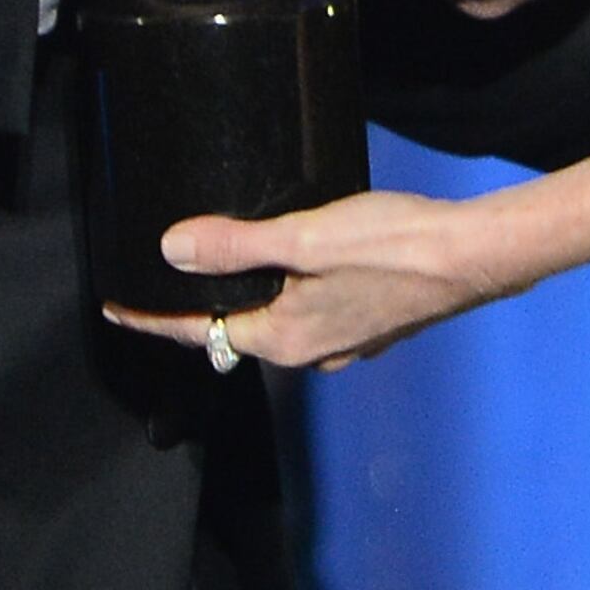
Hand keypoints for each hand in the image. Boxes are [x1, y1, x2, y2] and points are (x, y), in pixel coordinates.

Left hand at [103, 189, 527, 369]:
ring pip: (273, 321)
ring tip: (219, 261)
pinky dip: (284, 292)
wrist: (474, 257)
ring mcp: (343, 342)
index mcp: (283, 338)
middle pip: (233, 329)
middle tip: (162, 274)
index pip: (198, 331)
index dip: (152, 318)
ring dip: (244, 297)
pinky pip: (307, 312)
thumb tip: (171, 250)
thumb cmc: (392, 246)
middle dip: (197, 306)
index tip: (115, 308)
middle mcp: (309, 352)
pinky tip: (288, 263)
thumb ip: (234, 245)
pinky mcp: (368, 323)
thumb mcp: (302, 237)